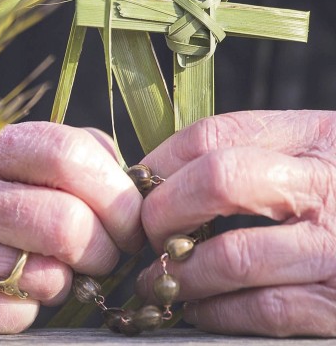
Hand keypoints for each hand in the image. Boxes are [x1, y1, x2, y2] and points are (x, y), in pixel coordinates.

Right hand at [0, 121, 143, 333]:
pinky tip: (5, 292)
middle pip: (67, 221)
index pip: (67, 152)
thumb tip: (128, 176)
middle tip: (102, 256)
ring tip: (44, 270)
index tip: (129, 220)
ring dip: (64, 281)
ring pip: (48, 275)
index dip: (117, 192)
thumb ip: (55, 156)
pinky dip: (28, 310)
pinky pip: (18, 314)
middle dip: (105, 249)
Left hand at [136, 110, 335, 336]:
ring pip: (231, 255)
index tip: (132, 190)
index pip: (212, 135)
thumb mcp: (316, 152)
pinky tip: (200, 309)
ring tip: (158, 282)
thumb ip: (252, 154)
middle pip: (217, 180)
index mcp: (313, 139)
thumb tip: (160, 178)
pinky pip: (263, 309)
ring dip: (180, 275)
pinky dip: (217, 313)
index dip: (158, 164)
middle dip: (163, 212)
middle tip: (144, 235)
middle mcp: (326, 187)